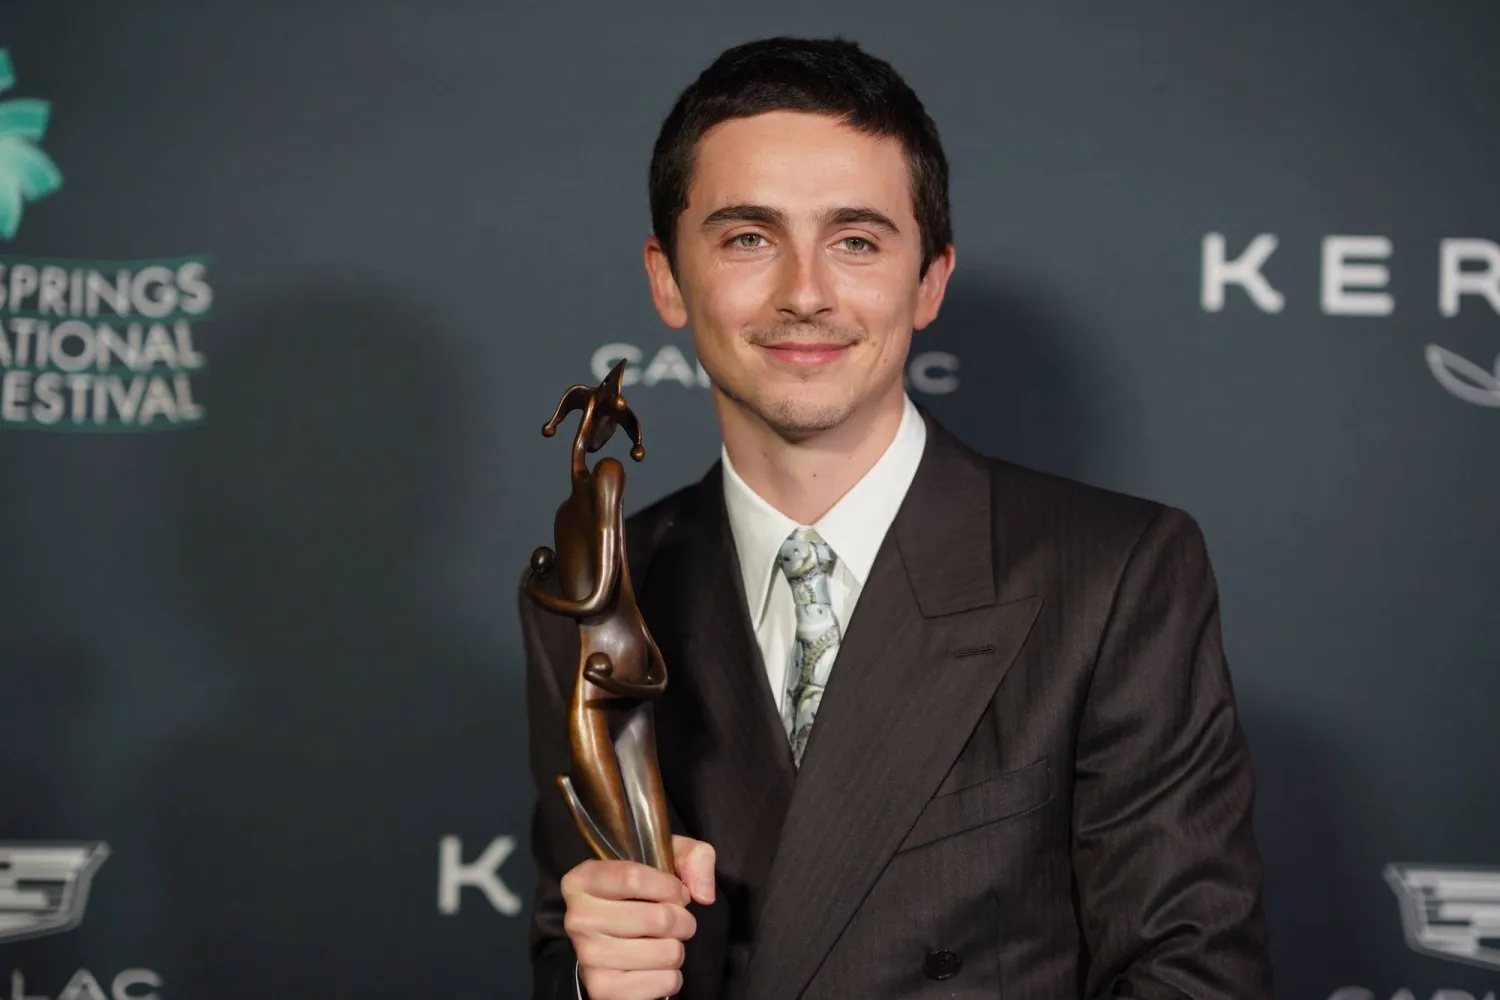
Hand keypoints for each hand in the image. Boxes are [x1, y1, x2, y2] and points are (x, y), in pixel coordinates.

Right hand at [562, 835, 715, 999]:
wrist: (612, 940)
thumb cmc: (640, 894)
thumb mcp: (665, 859)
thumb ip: (693, 857)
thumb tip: (703, 893)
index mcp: (582, 880)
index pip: (633, 878)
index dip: (670, 887)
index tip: (679, 893)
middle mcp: (578, 918)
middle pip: (657, 919)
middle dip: (682, 920)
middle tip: (677, 921)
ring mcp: (588, 957)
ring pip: (665, 952)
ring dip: (676, 948)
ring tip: (664, 942)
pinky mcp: (604, 990)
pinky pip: (664, 982)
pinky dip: (671, 976)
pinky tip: (655, 966)